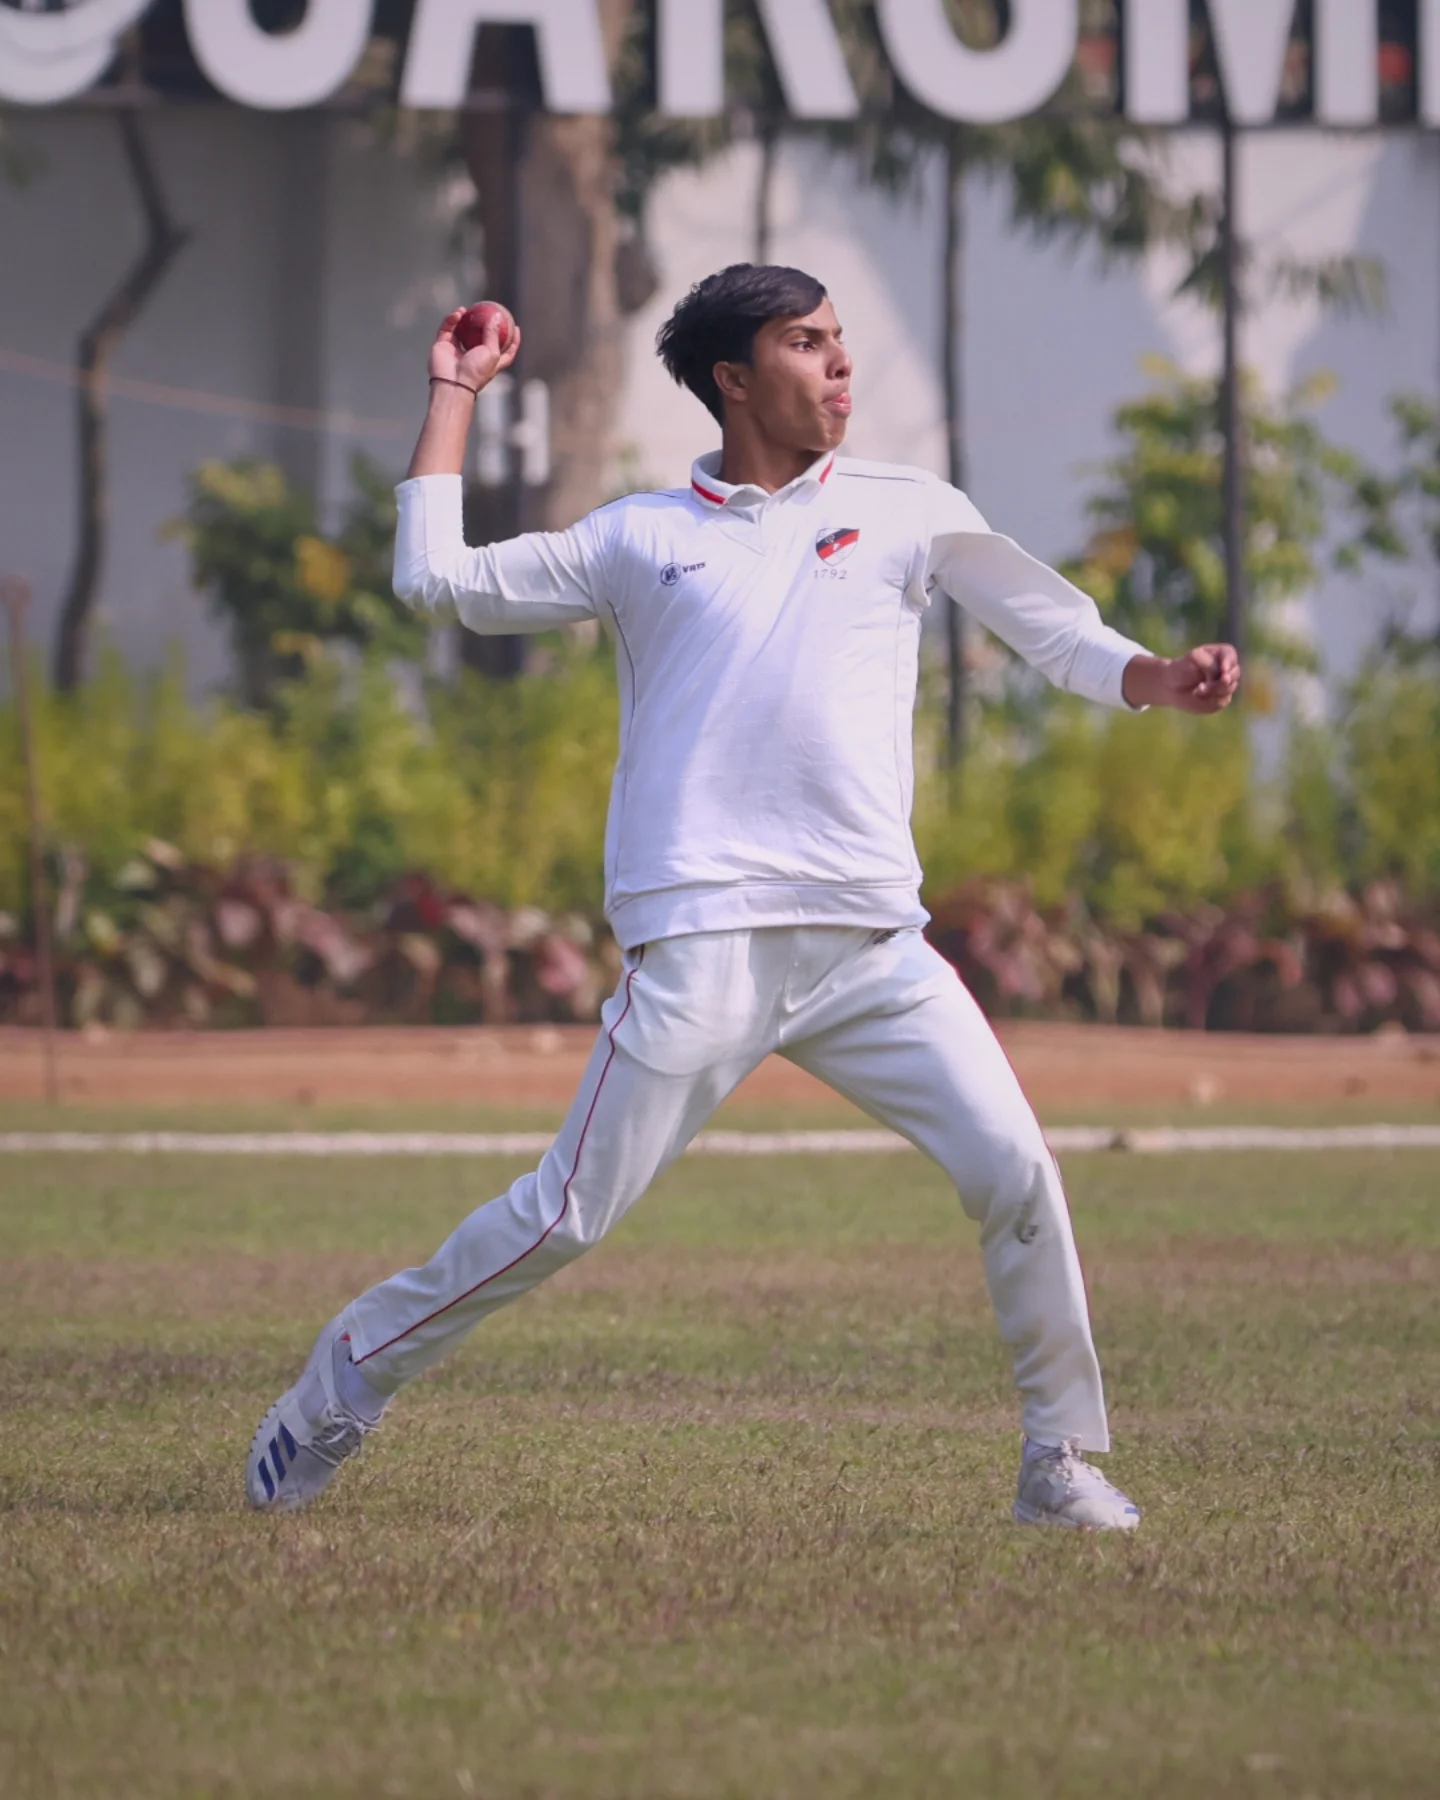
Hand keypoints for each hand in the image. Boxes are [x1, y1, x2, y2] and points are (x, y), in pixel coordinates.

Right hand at [429, 306, 521, 395]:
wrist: (453, 382)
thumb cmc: (475, 371)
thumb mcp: (492, 353)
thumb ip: (494, 334)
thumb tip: (497, 316)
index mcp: (489, 362)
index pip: (505, 351)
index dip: (512, 341)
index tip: (516, 328)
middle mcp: (473, 357)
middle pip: (480, 338)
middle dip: (483, 325)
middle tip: (487, 311)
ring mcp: (457, 351)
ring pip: (461, 331)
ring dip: (464, 319)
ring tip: (467, 310)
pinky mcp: (443, 346)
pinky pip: (448, 328)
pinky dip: (452, 320)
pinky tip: (458, 313)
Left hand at [1123, 645, 1240, 712]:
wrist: (1171, 686)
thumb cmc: (1181, 668)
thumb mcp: (1193, 659)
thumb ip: (1209, 664)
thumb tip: (1223, 679)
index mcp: (1221, 654)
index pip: (1231, 655)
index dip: (1229, 662)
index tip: (1223, 670)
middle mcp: (1227, 669)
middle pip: (1235, 673)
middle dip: (1222, 680)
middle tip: (1206, 684)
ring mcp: (1225, 684)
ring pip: (1229, 688)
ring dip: (1213, 690)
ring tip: (1197, 690)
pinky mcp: (1221, 699)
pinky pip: (1222, 701)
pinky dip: (1211, 700)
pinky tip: (1199, 697)